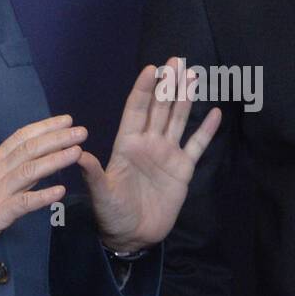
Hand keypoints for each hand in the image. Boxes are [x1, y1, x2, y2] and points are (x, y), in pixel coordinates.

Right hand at [0, 113, 85, 274]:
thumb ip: (9, 171)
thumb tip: (36, 163)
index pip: (21, 137)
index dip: (45, 127)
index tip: (66, 120)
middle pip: (30, 149)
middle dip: (58, 138)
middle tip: (81, 130)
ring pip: (30, 170)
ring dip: (55, 160)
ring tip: (78, 152)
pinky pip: (23, 203)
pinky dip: (42, 196)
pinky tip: (60, 192)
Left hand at [78, 58, 221, 252]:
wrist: (133, 235)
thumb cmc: (112, 213)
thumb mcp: (101, 194)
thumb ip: (94, 174)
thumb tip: (80, 155)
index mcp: (127, 144)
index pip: (136, 110)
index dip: (143, 90)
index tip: (151, 69)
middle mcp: (148, 143)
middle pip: (159, 108)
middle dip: (167, 84)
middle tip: (176, 60)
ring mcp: (167, 154)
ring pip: (178, 120)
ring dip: (185, 99)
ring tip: (193, 76)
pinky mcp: (183, 169)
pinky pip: (197, 145)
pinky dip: (206, 129)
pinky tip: (215, 112)